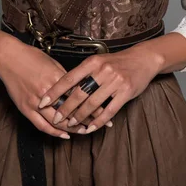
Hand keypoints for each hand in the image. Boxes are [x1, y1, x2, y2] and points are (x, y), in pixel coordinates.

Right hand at [0, 35, 105, 137]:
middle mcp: (47, 92)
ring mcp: (35, 102)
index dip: (91, 104)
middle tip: (98, 124)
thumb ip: (64, 76)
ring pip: (57, 121)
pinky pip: (41, 124)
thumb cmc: (30, 56)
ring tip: (83, 131)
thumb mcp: (52, 62)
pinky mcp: (26, 108)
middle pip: (70, 110)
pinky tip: (63, 135)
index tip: (103, 109)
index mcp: (56, 78)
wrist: (9, 57)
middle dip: (85, 118)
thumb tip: (77, 86)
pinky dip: (53, 132)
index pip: (78, 95)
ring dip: (71, 128)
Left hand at [37, 43, 162, 133]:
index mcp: (93, 62)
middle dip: (65, 108)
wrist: (143, 58)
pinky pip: (109, 110)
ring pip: (92, 104)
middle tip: (56, 118)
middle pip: (79, 93)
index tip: (43, 101)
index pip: (69, 78)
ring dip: (80, 117)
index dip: (55, 91)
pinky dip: (98, 121)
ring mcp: (115, 81)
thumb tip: (65, 89)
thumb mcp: (99, 61)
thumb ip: (85, 73)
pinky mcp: (126, 92)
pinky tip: (90, 127)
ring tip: (71, 124)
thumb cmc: (118, 61)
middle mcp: (103, 70)